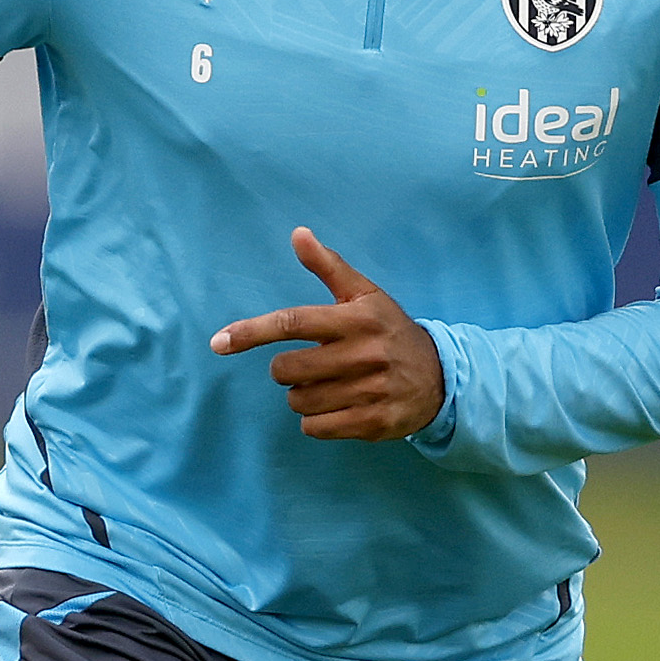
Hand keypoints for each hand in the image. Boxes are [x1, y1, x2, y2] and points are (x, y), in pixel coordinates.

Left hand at [210, 227, 448, 441]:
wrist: (440, 377)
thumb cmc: (390, 330)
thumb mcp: (365, 294)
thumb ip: (329, 266)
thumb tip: (298, 233)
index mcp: (356, 318)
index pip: (292, 323)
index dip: (251, 332)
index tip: (219, 342)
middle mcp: (363, 353)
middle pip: (287, 369)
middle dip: (285, 370)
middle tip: (307, 365)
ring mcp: (370, 390)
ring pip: (300, 401)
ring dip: (302, 396)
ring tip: (327, 386)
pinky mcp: (373, 422)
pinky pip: (316, 427)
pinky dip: (316, 420)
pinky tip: (336, 407)